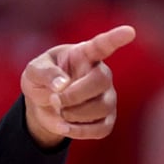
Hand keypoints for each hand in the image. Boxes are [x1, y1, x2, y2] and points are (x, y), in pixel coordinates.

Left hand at [21, 25, 135, 147]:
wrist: (42, 103)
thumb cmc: (41, 79)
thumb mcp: (33, 71)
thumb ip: (45, 73)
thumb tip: (62, 84)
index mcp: (84, 55)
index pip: (103, 44)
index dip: (116, 38)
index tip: (129, 31)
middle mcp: (101, 73)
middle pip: (100, 81)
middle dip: (74, 95)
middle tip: (54, 100)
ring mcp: (107, 96)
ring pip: (101, 107)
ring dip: (73, 114)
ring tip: (58, 110)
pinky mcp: (106, 118)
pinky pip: (102, 129)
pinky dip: (80, 132)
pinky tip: (65, 126)